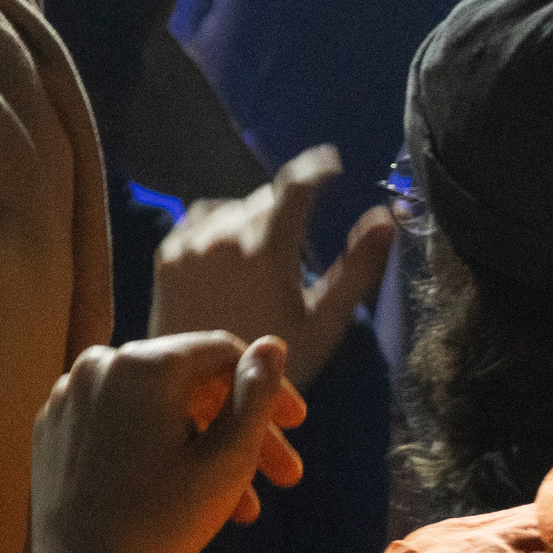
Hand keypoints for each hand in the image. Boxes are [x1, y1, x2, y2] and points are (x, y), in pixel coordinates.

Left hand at [29, 333, 307, 552]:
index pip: (220, 352)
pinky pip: (117, 419)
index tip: (297, 426)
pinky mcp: (55, 421)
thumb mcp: (225, 462)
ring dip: (203, 445)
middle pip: (187, 382)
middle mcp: (98, 362)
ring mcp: (70, 391)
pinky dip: (155, 444)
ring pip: (154, 405)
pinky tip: (185, 489)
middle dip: (239, 427)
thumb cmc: (161, 517)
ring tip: (243, 505)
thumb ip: (254, 397)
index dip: (265, 386)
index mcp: (141, 363)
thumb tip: (271, 345)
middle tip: (284, 477)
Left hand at [150, 145, 397, 391]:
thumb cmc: (275, 361)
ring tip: (271, 248)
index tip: (332, 161)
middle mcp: (221, 237)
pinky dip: (222, 225)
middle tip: (303, 235)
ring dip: (255, 215)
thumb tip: (386, 217)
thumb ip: (358, 269)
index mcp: (264, 250)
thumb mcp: (326, 323)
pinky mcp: (165, 254)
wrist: (199, 391)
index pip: (294, 188)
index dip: (316, 168)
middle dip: (288, 205)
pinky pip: (199, 220)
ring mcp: (187, 243)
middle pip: (264, 199)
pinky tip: (235, 252)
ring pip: (231, 207)